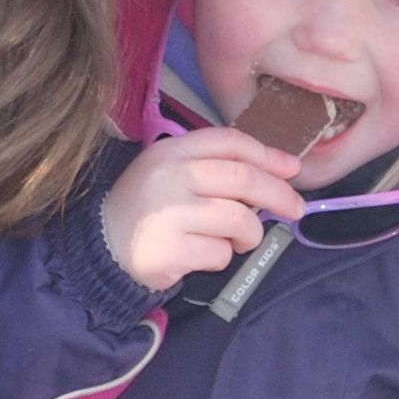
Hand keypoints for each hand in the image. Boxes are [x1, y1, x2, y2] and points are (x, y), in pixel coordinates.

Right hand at [100, 128, 305, 293]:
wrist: (103, 247)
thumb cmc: (147, 208)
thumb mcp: (171, 172)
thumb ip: (214, 167)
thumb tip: (278, 172)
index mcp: (173, 152)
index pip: (230, 142)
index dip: (267, 154)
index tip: (291, 169)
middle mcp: (171, 177)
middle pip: (243, 178)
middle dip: (278, 194)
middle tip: (295, 208)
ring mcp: (170, 214)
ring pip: (239, 220)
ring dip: (249, 234)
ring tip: (236, 240)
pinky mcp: (172, 250)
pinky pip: (221, 253)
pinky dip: (222, 257)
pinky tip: (202, 254)